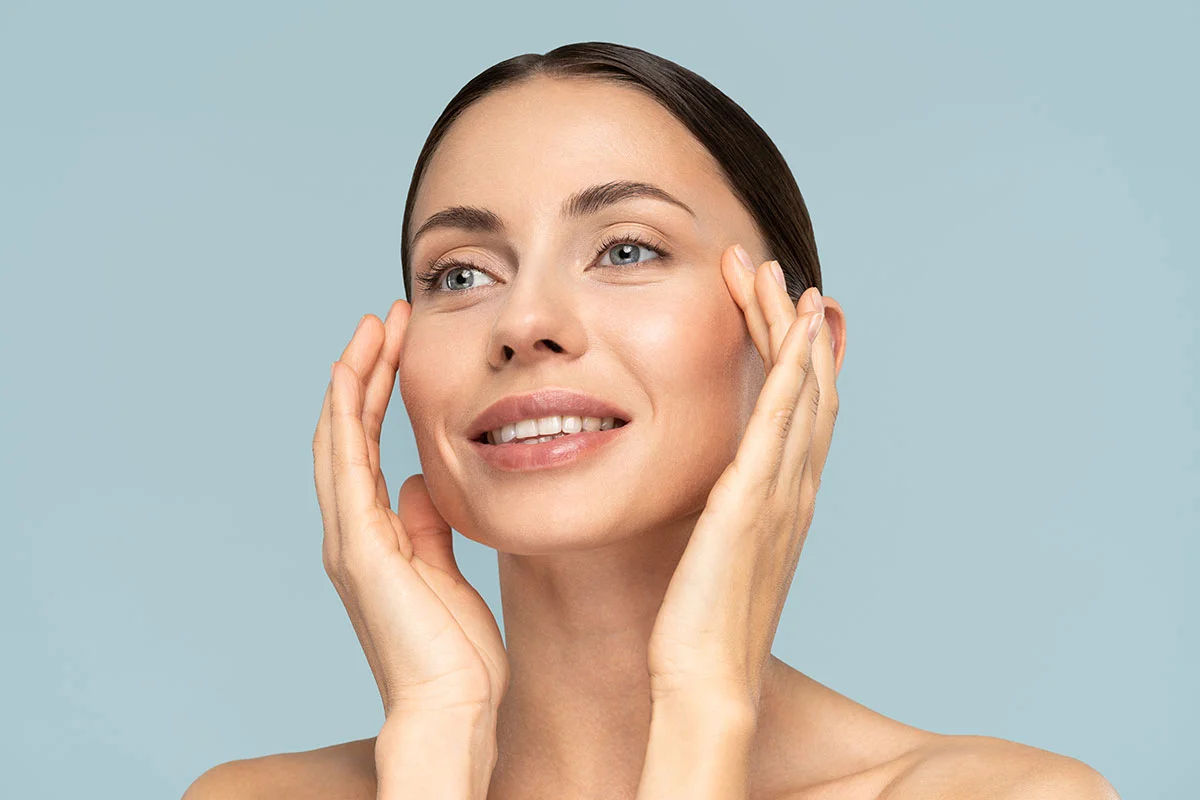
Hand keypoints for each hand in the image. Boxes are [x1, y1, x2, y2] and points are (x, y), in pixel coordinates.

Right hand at [312, 300, 508, 720]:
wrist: (452, 708)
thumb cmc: (455, 655)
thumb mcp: (445, 573)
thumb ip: (426, 528)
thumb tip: (420, 485)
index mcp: (373, 538)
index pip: (368, 449)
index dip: (378, 397)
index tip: (397, 349)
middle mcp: (351, 532)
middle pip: (347, 433)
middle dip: (363, 373)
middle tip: (382, 320)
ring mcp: (350, 538)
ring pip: (340, 438)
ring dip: (354, 379)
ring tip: (373, 327)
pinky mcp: (360, 546)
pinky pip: (347, 465)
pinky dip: (347, 415)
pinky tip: (354, 374)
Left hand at [646, 244, 838, 711]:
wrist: (705, 679)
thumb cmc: (699, 626)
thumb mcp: (713, 554)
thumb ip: (718, 515)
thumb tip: (703, 491)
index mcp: (783, 499)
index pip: (797, 411)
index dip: (794, 355)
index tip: (776, 309)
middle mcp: (794, 488)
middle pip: (807, 387)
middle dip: (789, 324)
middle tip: (771, 271)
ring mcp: (782, 492)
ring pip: (800, 389)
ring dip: (790, 327)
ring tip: (773, 275)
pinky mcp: (755, 499)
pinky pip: (782, 419)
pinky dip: (794, 368)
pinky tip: (794, 326)